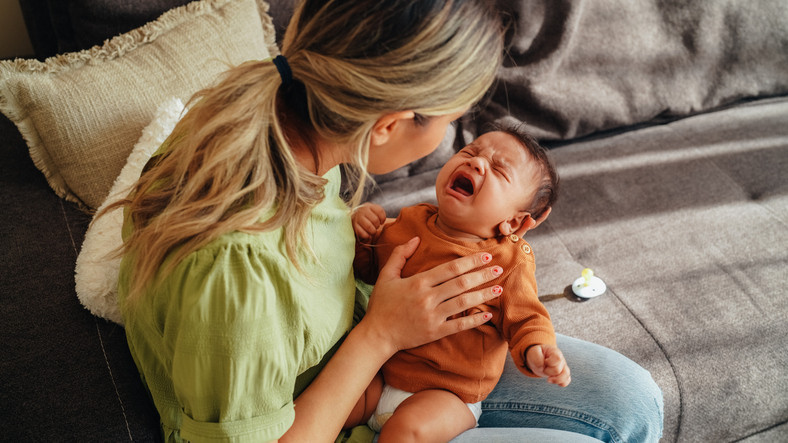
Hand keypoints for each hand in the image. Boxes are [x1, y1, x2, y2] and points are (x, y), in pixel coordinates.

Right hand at [352, 203, 386, 240]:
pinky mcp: (353, 226)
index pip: (380, 211)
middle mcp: (362, 210)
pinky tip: (367, 235)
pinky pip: (363, 234)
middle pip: (375, 220)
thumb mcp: (371, 211)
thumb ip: (379, 213)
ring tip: (371, 231)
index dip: (383, 218)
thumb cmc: (365, 217)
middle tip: (375, 227)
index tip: (381, 222)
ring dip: (373, 231)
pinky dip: (367, 236)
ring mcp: (357, 218)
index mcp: (368, 206)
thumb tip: (390, 222)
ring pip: (370, 227)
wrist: (350, 219)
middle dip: (377, 226)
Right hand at [361, 237, 502, 353]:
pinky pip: (459, 325)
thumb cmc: (381, 305)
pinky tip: (488, 313)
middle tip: (499, 268)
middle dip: (482, 274)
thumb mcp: (386, 276)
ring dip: (483, 294)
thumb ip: (400, 255)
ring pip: (464, 303)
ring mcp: (432, 316)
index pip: (450, 268)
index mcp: (418, 282)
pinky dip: (475, 320)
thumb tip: (415, 238)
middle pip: (461, 283)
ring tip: (499, 288)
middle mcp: (427, 298)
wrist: (376, 335)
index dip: (470, 261)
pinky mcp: (435, 332)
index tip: (485, 256)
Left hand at [526, 344, 570, 386]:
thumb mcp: (534, 352)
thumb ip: (537, 358)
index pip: (558, 359)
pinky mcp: (563, 374)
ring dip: (556, 380)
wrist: (539, 358)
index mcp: (555, 352)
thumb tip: (542, 367)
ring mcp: (563, 367)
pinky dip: (562, 383)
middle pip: (557, 370)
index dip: (549, 363)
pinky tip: (553, 381)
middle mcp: (561, 360)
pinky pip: (567, 380)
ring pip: (566, 375)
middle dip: (547, 372)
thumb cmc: (537, 354)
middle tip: (543, 369)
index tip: (544, 362)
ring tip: (548, 380)